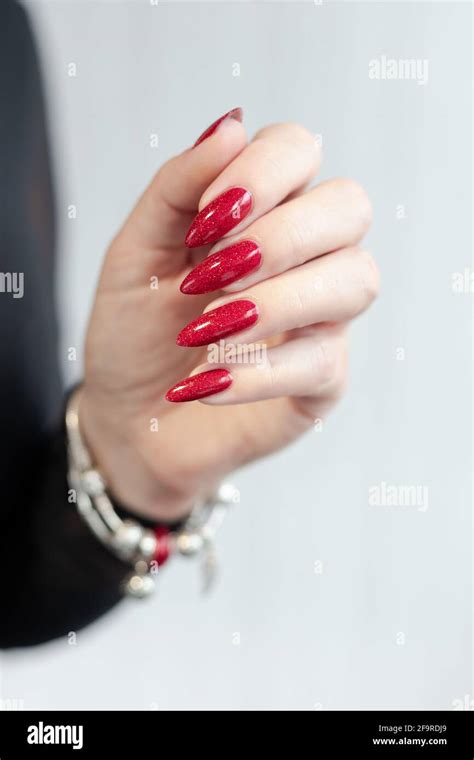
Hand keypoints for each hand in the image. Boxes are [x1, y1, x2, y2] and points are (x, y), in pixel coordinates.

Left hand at [80, 110, 377, 521]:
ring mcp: (320, 318)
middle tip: (209, 277)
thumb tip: (232, 124)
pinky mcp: (321, 379)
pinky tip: (206, 382)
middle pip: (348, 207)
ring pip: (355, 279)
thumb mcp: (136, 252)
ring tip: (207, 330)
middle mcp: (305, 257)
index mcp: (263, 211)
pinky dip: (257, 370)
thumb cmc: (134, 330)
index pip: (299, 150)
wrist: (129, 416)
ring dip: (276, 301)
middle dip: (277, 236)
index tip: (199, 225)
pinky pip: (321, 361)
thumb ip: (179, 188)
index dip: (258, 174)